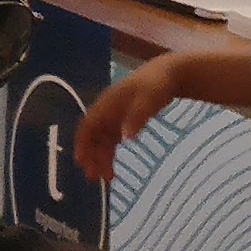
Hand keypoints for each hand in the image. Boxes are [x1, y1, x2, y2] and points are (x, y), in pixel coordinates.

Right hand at [74, 57, 177, 185]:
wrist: (170, 73)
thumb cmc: (157, 84)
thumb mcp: (148, 100)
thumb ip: (136, 118)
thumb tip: (124, 138)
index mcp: (107, 104)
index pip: (87, 126)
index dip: (82, 144)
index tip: (81, 162)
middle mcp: (106, 111)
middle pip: (93, 136)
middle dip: (91, 156)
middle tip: (94, 178)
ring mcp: (114, 115)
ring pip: (102, 140)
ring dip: (101, 157)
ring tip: (107, 178)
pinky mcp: (123, 119)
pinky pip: (111, 138)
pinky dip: (110, 152)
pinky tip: (114, 164)